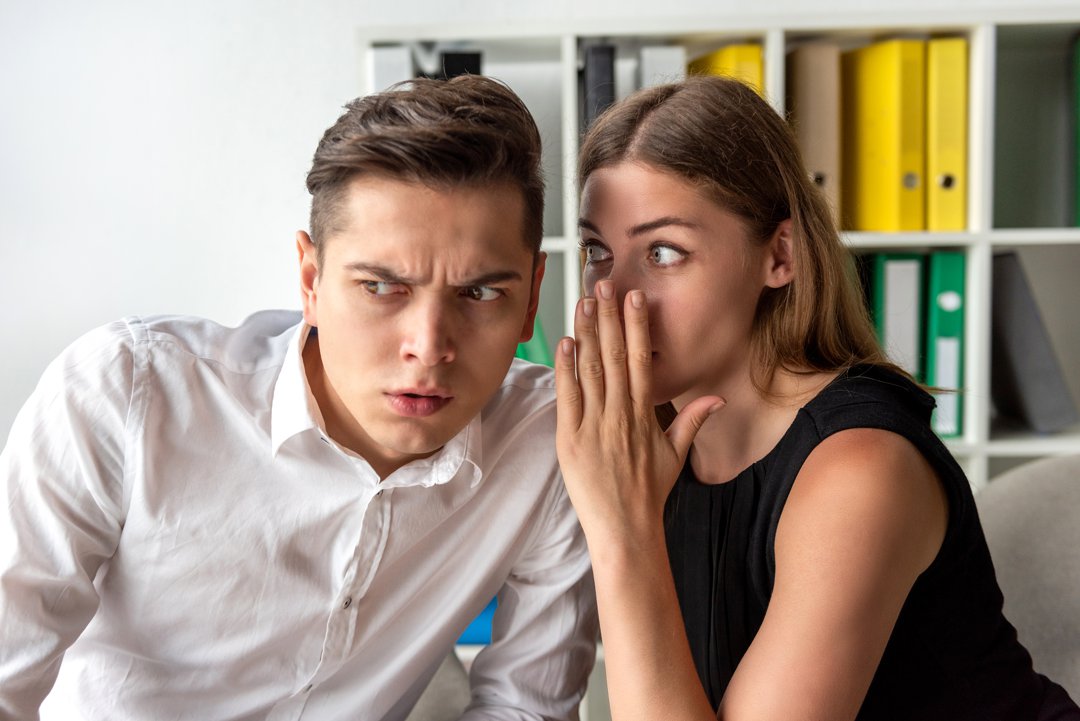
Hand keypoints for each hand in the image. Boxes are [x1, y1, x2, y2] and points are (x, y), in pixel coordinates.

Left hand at [554, 280, 723, 551]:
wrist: (626, 529)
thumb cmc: (649, 494)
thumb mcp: (675, 456)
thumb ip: (692, 421)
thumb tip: (716, 397)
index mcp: (644, 414)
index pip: (640, 359)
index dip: (636, 326)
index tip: (634, 298)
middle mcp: (620, 414)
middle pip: (614, 355)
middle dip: (608, 317)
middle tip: (604, 284)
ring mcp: (594, 425)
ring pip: (590, 369)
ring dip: (586, 333)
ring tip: (584, 302)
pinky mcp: (571, 439)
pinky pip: (568, 397)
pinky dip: (566, 369)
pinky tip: (566, 343)